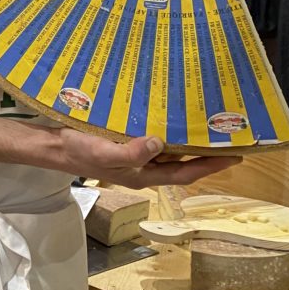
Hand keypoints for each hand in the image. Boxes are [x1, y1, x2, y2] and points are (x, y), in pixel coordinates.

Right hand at [57, 129, 239, 187]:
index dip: (210, 167)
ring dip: (187, 140)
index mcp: (142, 175)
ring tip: (205, 124)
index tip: (235, 156)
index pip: (184, 174)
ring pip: (168, 150)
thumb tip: (160, 143)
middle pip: (181, 163)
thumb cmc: (78, 151)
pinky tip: (170, 114)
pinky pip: (152, 138)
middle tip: (226, 136)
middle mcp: (142, 166)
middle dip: (204, 153)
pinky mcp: (124, 142)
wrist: (52, 145)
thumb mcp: (104, 154)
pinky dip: (166, 129)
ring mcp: (133, 155)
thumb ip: (131, 153)